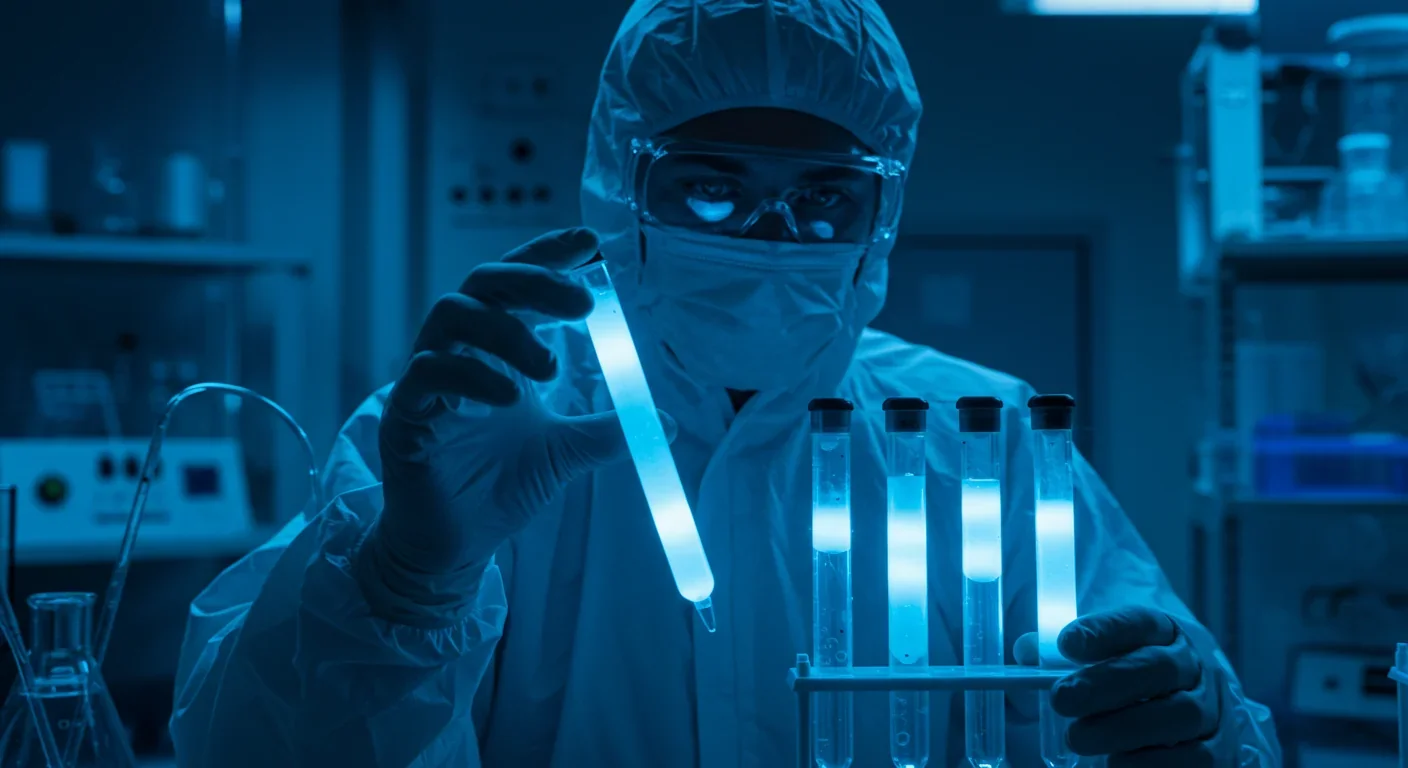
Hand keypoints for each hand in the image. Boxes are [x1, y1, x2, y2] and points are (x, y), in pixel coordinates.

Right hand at [376, 227, 674, 575]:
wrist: (455, 544)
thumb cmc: (498, 486)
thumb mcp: (565, 453)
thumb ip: (607, 430)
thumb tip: (667, 423)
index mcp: (495, 348)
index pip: (515, 283)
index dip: (546, 254)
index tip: (587, 241)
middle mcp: (459, 351)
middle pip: (483, 283)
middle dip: (534, 280)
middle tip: (581, 303)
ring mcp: (426, 379)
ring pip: (450, 316)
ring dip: (505, 331)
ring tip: (549, 366)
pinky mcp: (404, 414)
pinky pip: (427, 373)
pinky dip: (470, 375)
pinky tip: (509, 397)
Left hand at [1015, 606, 1229, 766]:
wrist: (1186, 715)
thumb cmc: (1127, 681)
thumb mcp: (1097, 658)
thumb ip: (1057, 655)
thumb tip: (1026, 651)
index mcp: (1164, 631)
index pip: (1139, 621)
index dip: (1103, 631)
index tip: (1065, 644)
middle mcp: (1194, 666)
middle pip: (1158, 668)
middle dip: (1105, 684)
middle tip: (1061, 700)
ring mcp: (1211, 708)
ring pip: (1179, 714)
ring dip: (1123, 728)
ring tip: (1078, 738)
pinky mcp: (1219, 751)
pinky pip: (1195, 759)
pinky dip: (1152, 764)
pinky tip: (1115, 763)